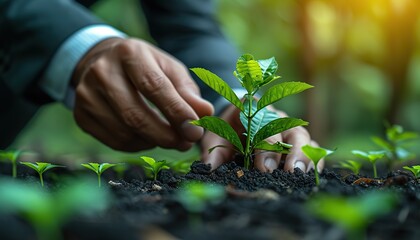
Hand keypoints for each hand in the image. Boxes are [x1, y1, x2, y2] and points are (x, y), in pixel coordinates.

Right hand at [72, 38, 212, 151]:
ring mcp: (86, 95)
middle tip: (186, 143)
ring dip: (154, 142)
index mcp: (129, 53)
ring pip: (125, 133)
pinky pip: (115, 142)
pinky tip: (148, 137)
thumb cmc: (144, 67)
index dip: (176, 112)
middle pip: (135, 115)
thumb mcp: (168, 69)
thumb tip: (205, 113)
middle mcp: (102, 72)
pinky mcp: (81, 116)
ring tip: (170, 138)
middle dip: (166, 135)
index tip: (195, 131)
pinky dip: (138, 145)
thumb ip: (187, 91)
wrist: (102, 63)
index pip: (154, 86)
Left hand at [201, 105, 323, 172]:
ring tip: (301, 175)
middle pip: (288, 129)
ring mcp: (288, 127)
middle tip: (288, 172)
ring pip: (303, 137)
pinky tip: (311, 175)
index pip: (262, 123)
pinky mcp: (298, 141)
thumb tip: (208, 170)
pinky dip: (314, 160)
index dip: (264, 144)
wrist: (233, 124)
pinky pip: (312, 147)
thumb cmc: (224, 132)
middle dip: (289, 151)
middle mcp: (274, 116)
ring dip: (305, 156)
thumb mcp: (215, 140)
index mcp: (252, 110)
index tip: (263, 166)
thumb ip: (213, 154)